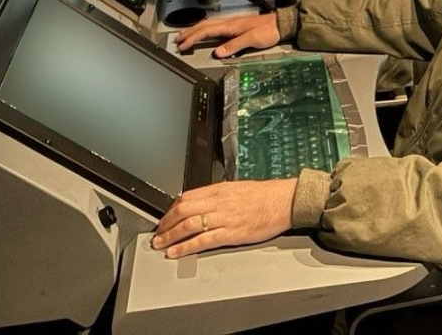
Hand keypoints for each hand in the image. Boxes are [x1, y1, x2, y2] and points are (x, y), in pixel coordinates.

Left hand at [151, 179, 297, 257]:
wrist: (284, 201)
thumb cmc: (265, 196)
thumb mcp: (237, 188)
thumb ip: (218, 196)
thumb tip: (201, 204)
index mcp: (220, 189)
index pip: (187, 197)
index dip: (171, 210)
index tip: (165, 219)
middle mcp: (219, 202)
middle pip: (183, 211)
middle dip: (166, 224)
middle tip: (157, 234)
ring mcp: (224, 217)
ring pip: (189, 225)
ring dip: (171, 236)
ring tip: (160, 245)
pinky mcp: (231, 233)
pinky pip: (203, 240)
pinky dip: (186, 247)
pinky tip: (176, 252)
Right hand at [175, 12, 281, 56]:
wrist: (281, 24)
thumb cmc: (268, 31)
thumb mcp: (252, 39)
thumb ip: (235, 46)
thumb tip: (218, 53)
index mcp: (231, 26)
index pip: (206, 31)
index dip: (193, 38)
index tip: (182, 45)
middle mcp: (229, 23)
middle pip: (204, 26)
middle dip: (189, 33)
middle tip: (177, 40)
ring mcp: (232, 23)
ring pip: (208, 25)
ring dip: (195, 30)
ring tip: (185, 36)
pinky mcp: (236, 26)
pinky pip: (215, 27)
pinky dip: (205, 30)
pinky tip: (204, 33)